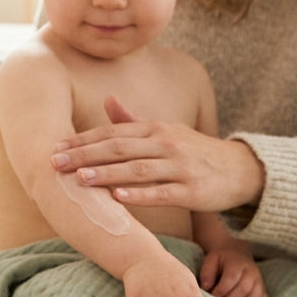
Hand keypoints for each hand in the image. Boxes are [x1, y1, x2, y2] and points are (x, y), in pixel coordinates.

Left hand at [51, 95, 263, 212]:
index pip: (112, 132)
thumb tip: (107, 100)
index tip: (55, 146)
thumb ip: (133, 120)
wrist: (240, 169)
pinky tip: (118, 197)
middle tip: (56, 162)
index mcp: (155, 129)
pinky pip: (162, 192)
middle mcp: (165, 143)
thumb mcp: (165, 131)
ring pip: (137, 169)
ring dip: (106, 174)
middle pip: (119, 148)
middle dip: (85, 155)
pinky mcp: (192, 190)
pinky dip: (139, 195)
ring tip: (80, 179)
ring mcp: (180, 166)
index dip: (83, 140)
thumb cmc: (193, 151)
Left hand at [200, 248, 268, 296]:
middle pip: (243, 290)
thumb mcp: (210, 261)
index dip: (221, 290)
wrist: (236, 257)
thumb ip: (207, 273)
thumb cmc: (221, 262)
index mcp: (238, 263)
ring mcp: (260, 283)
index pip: (231, 278)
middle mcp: (252, 272)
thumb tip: (206, 288)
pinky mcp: (264, 292)